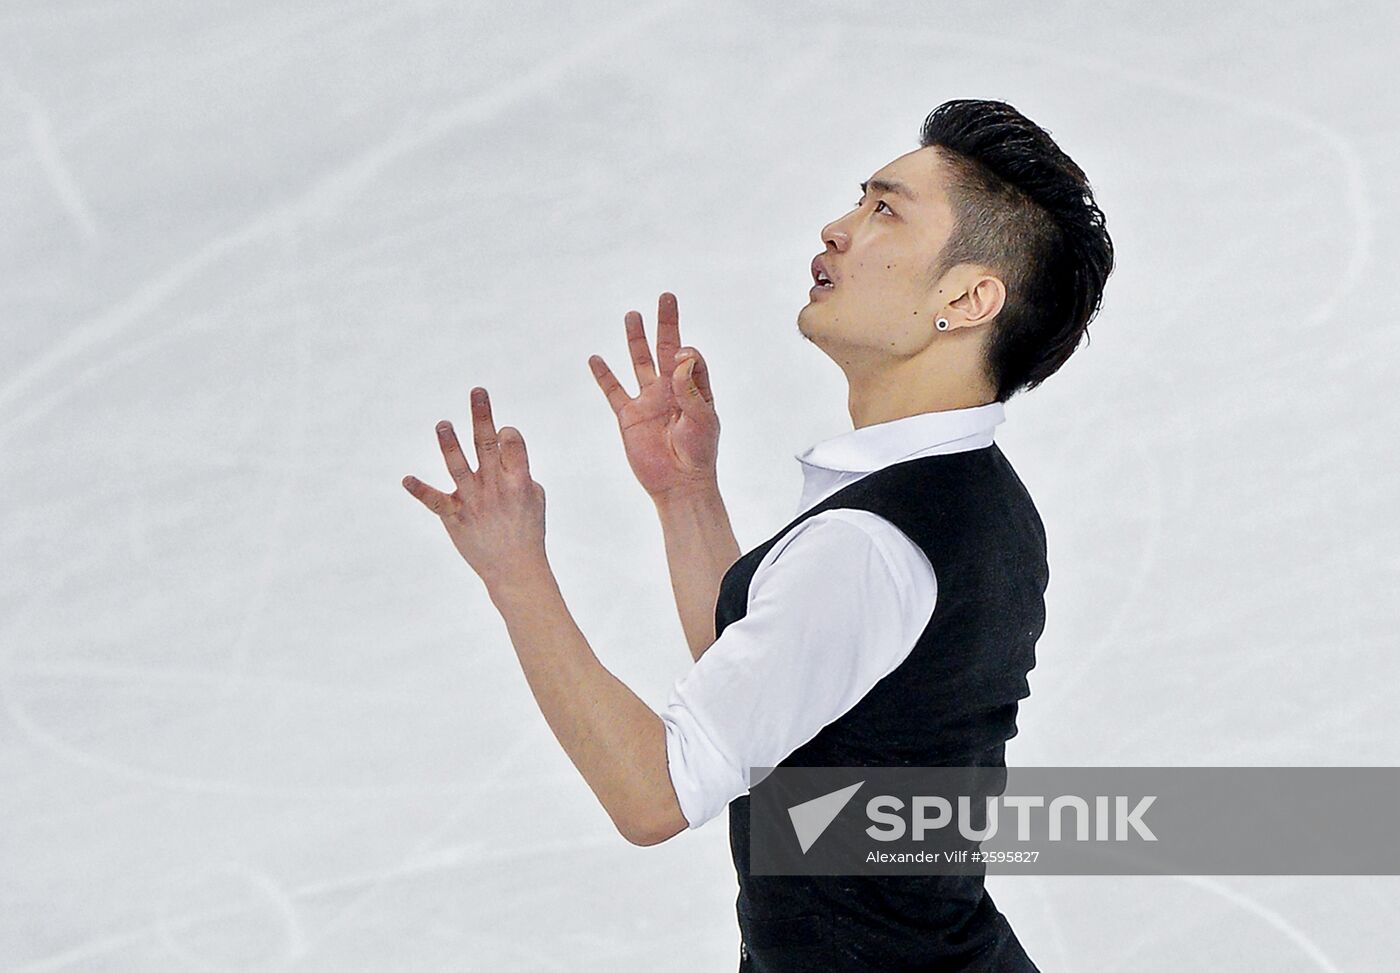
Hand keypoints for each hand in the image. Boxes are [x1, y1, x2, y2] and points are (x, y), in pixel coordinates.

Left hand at [402, 387, 547, 588]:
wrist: (515, 570)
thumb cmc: (528, 531)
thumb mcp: (536, 498)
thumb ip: (522, 472)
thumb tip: (508, 453)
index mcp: (520, 480)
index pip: (513, 444)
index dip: (509, 433)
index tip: (505, 433)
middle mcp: (496, 487)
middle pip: (489, 445)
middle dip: (483, 416)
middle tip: (477, 391)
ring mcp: (474, 501)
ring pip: (459, 467)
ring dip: (450, 444)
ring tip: (442, 424)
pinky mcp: (455, 516)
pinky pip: (436, 501)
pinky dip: (420, 490)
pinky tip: (407, 479)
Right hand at [588, 292, 718, 500]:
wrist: (679, 484)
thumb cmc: (698, 453)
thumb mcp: (703, 419)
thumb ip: (691, 389)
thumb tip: (680, 356)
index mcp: (693, 389)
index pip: (690, 358)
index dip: (687, 352)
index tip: (682, 355)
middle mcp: (670, 390)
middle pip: (665, 348)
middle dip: (666, 322)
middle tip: (666, 296)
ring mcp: (648, 401)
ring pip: (639, 362)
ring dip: (636, 339)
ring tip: (633, 315)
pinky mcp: (628, 416)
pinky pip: (613, 391)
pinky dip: (604, 375)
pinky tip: (595, 358)